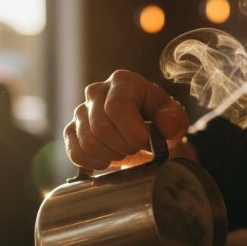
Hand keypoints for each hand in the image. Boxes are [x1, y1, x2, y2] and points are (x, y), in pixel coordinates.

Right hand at [64, 70, 189, 170]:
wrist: (144, 133)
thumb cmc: (159, 122)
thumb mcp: (174, 118)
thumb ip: (174, 118)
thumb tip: (164, 122)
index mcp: (123, 82)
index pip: (116, 107)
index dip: (132, 132)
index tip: (146, 142)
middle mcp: (97, 92)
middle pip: (100, 127)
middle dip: (123, 147)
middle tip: (136, 149)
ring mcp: (81, 111)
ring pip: (87, 142)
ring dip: (109, 156)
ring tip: (123, 152)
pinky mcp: (72, 131)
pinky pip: (75, 152)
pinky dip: (92, 163)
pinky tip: (106, 161)